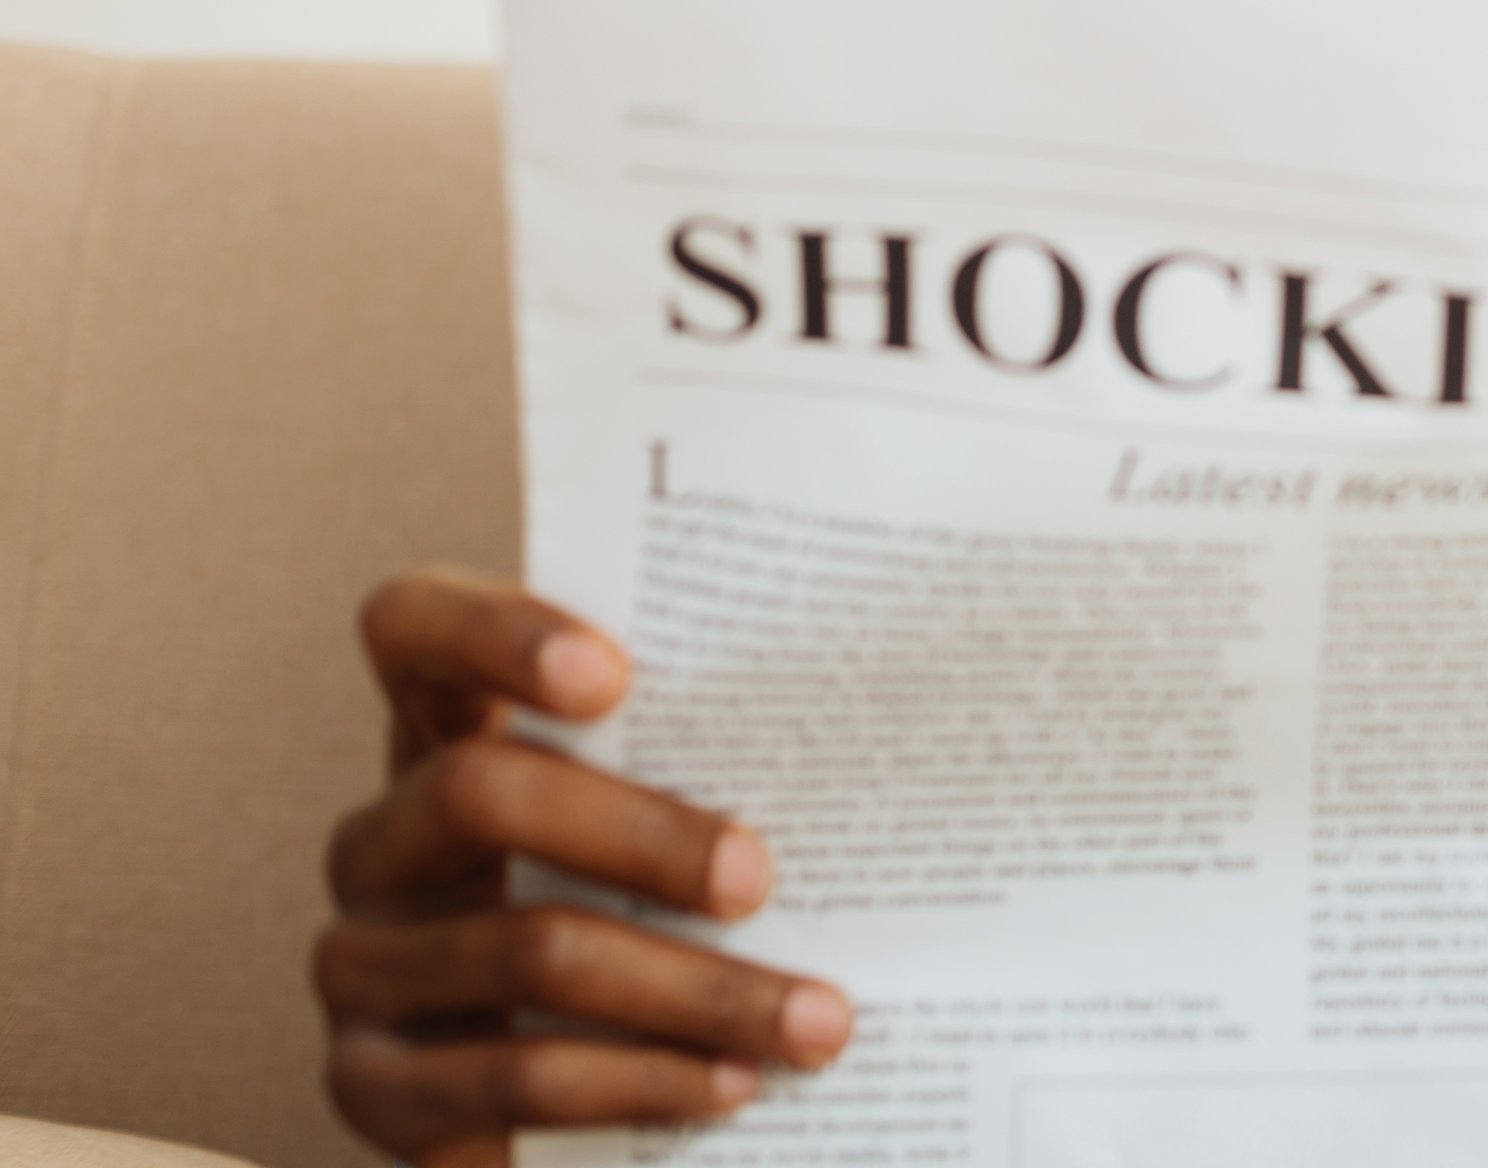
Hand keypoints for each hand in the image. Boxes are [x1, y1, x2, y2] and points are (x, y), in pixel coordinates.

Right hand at [314, 569, 853, 1162]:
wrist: (570, 1099)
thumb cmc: (656, 899)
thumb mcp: (669, 809)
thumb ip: (719, 752)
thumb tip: (889, 712)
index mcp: (447, 730)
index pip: (416, 627)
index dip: (495, 632)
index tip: (615, 672)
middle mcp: (383, 836)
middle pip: (480, 794)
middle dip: (642, 834)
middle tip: (759, 876)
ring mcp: (360, 961)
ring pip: (524, 951)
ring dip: (692, 990)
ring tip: (813, 1020)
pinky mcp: (372, 1085)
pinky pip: (515, 1076)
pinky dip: (642, 1081)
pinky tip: (731, 1085)